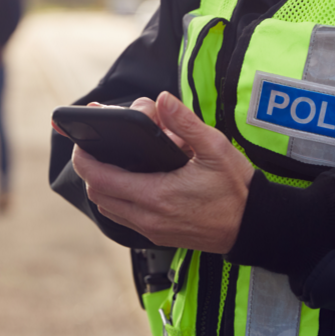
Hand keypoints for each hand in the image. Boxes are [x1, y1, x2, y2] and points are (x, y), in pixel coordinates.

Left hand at [72, 92, 254, 253]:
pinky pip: (124, 217)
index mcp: (158, 195)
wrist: (253, 226)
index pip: (101, 178)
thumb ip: (185, 123)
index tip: (81, 140)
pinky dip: (118, 198)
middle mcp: (149, 217)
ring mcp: (152, 230)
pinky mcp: (158, 235)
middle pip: (97, 193)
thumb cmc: (236, 190)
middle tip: (97, 146)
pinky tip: (132, 180)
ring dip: (103, 185)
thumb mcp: (216, 148)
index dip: (83, 158)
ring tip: (114, 161)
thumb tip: (162, 100)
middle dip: (90, 168)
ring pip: (108, 207)